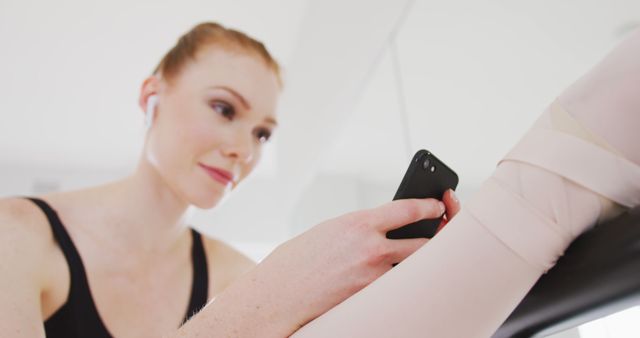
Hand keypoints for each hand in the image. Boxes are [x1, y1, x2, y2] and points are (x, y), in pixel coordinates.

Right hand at [248, 194, 460, 332]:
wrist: (277, 294)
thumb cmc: (297, 260)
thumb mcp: (330, 231)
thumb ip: (359, 229)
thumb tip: (384, 230)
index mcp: (358, 223)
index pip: (408, 209)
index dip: (429, 207)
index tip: (436, 206)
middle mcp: (370, 247)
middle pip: (423, 242)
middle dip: (436, 237)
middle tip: (441, 234)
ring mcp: (373, 276)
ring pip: (414, 267)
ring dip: (422, 262)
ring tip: (425, 257)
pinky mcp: (369, 298)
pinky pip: (396, 287)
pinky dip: (402, 281)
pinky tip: (403, 280)